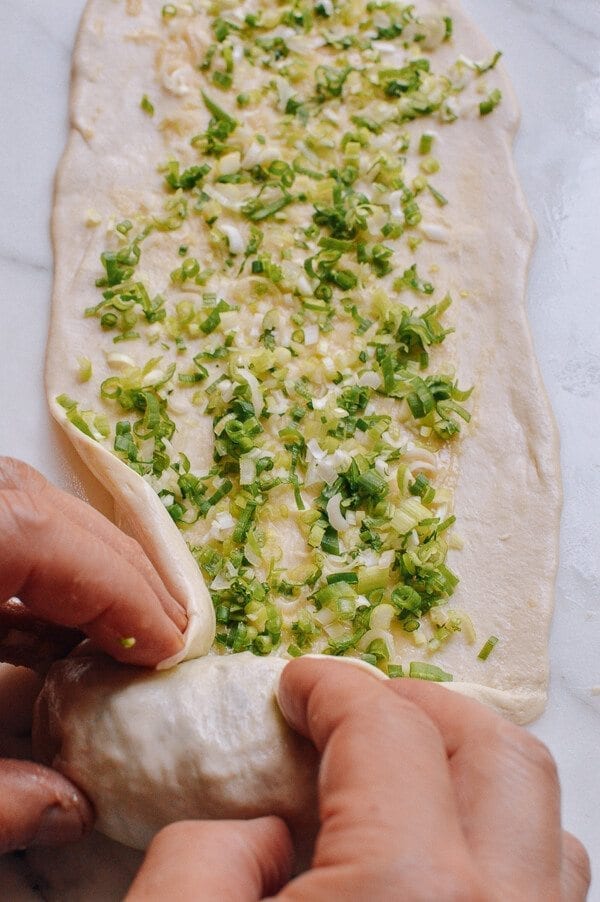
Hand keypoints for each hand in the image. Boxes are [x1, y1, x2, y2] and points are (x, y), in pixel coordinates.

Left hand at [0, 456, 185, 852]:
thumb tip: (69, 809)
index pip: (41, 536)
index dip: (124, 593)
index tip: (174, 647)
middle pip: (42, 508)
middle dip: (121, 569)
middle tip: (170, 631)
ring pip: (22, 512)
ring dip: (79, 570)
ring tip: (125, 628)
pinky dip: (31, 579)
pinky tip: (50, 636)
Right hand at [127, 658, 590, 901]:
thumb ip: (202, 858)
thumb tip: (259, 824)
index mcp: (408, 893)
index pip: (384, 729)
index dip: (331, 686)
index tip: (298, 683)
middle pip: (495, 750)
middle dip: (421, 705)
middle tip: (357, 708)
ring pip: (542, 814)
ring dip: (471, 769)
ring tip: (401, 773)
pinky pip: (548, 882)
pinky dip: (499, 840)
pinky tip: (435, 855)